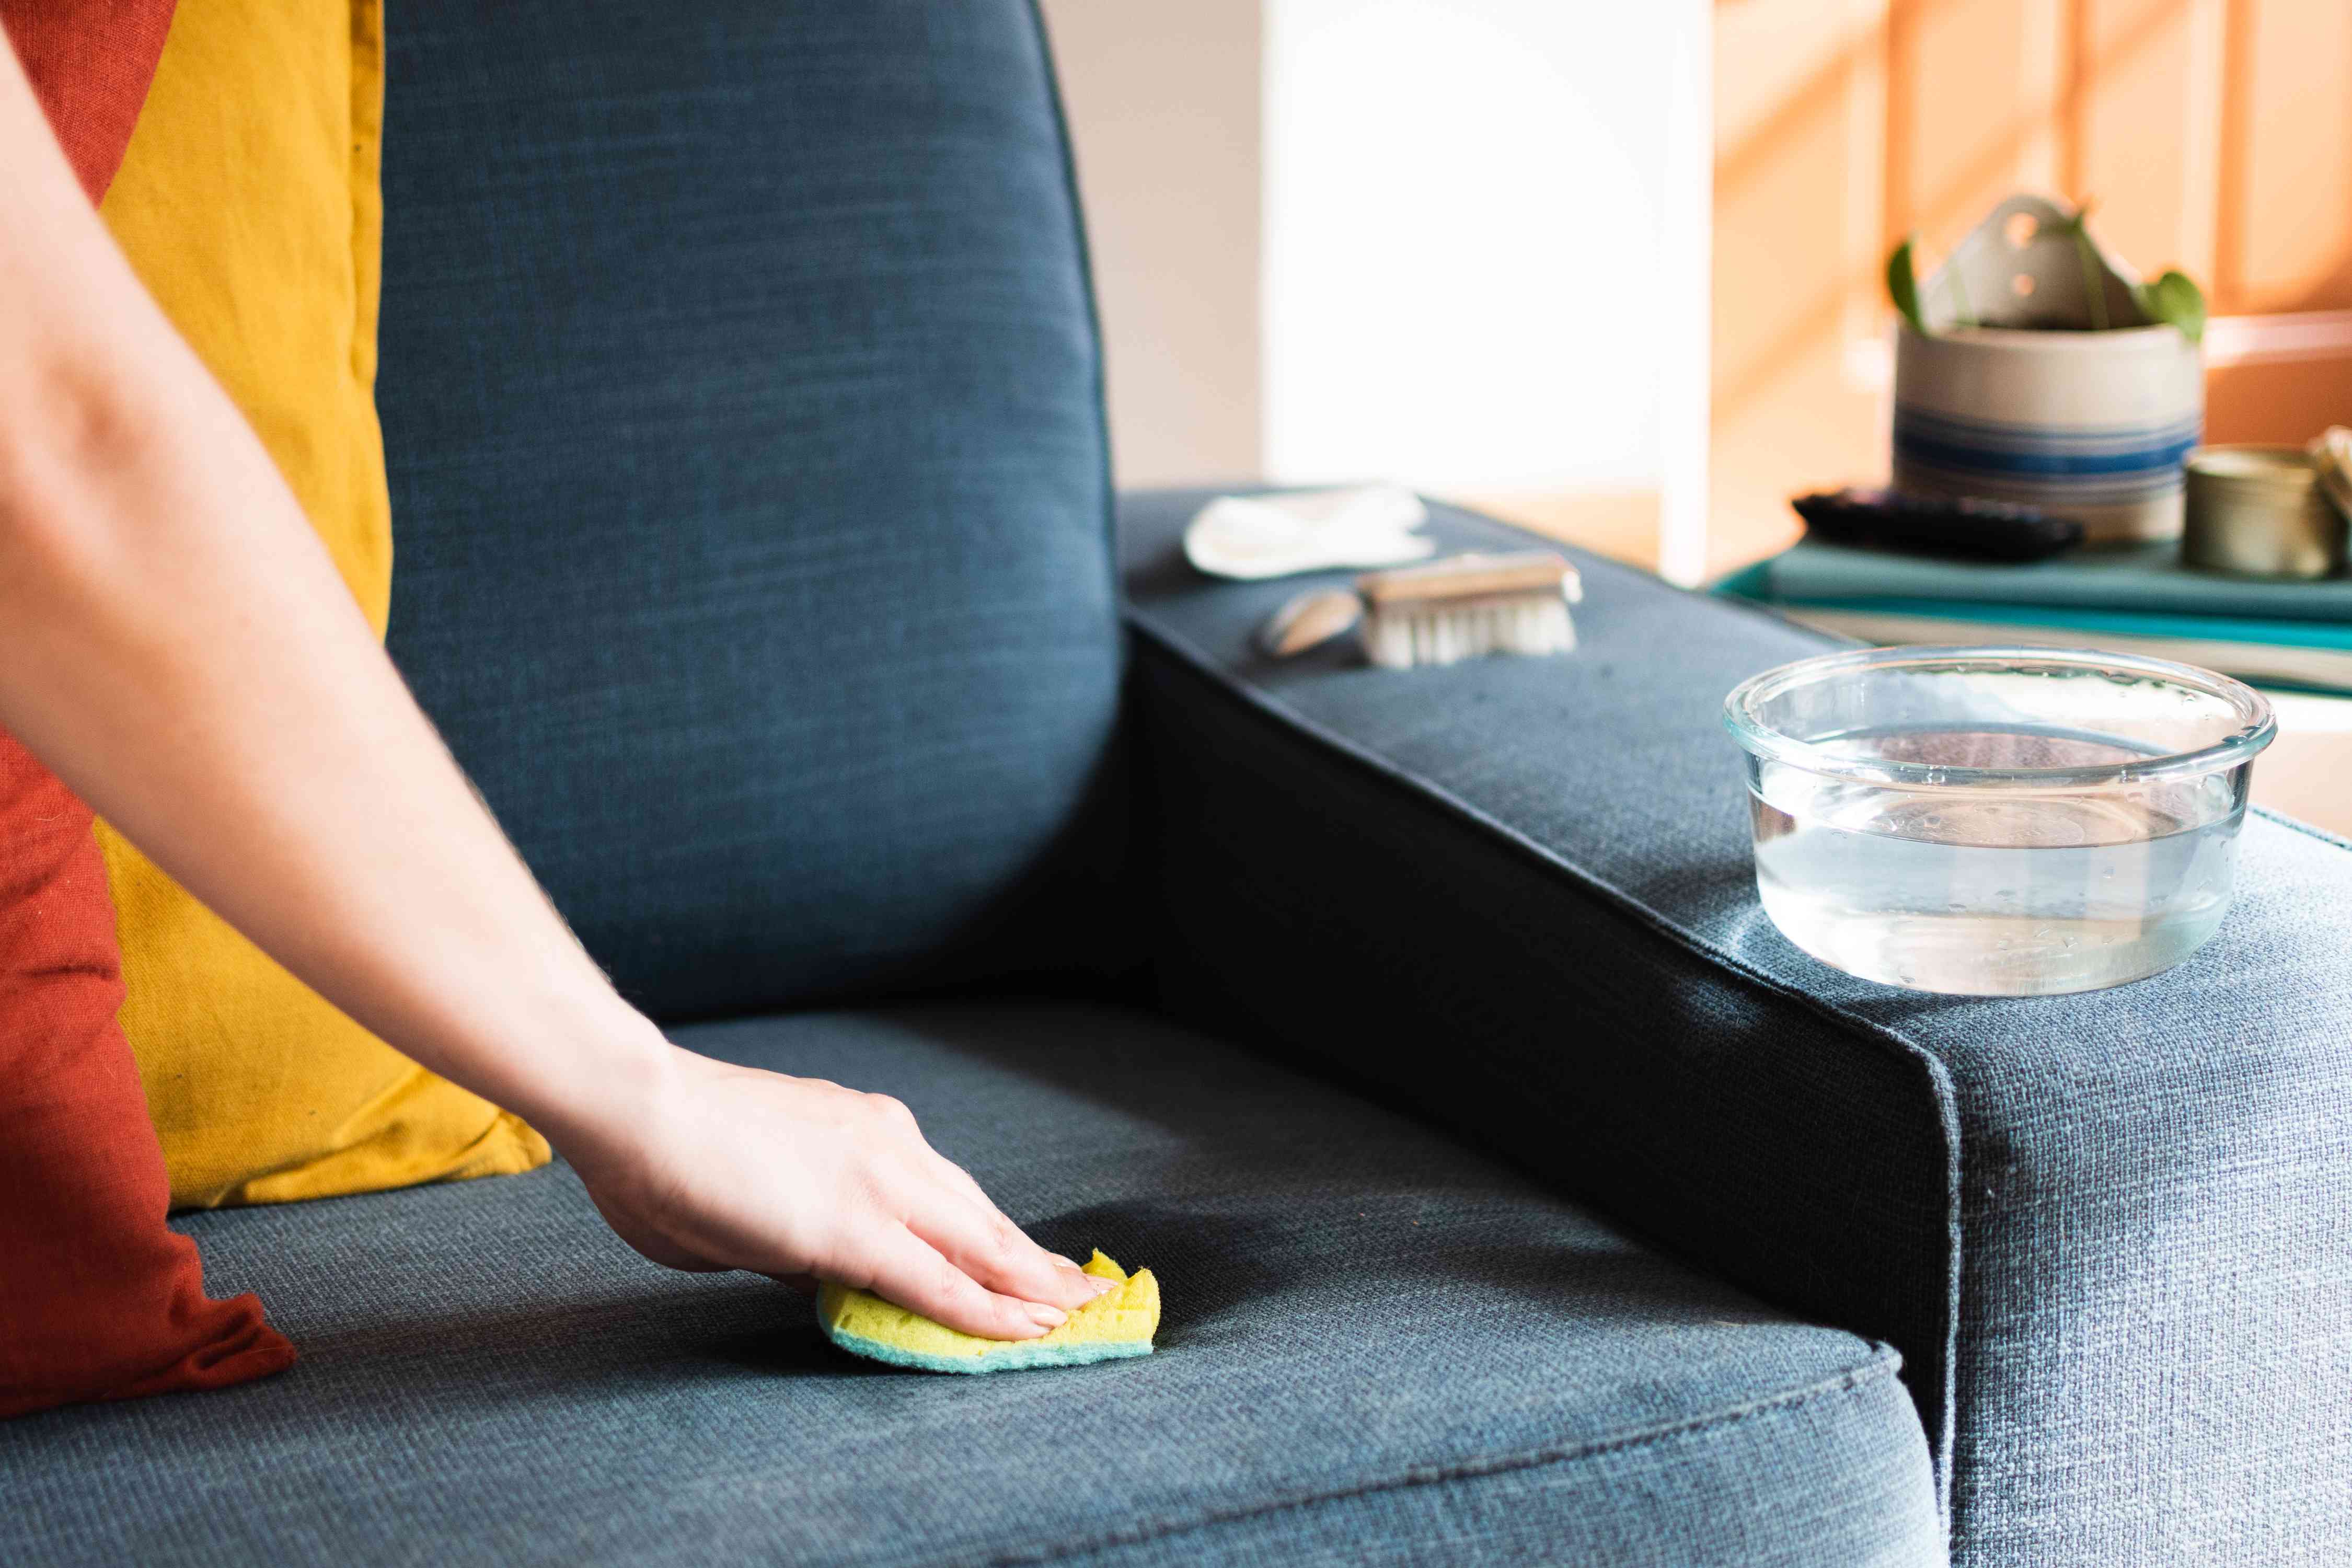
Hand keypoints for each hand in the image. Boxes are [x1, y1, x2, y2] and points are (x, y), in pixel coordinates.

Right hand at [561, 1039, 1109, 1339]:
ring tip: (1078, 1314)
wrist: (638, 1107)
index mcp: (866, 1129)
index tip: (1030, 1254)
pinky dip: (990, 1311)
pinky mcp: (856, 1228)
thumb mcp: (755, 1193)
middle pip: (981, 1216)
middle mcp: (889, 1146)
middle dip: (1033, 1258)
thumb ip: (797, 1232)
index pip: (949, 1192)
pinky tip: (1027, 1331)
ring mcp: (879, 1185)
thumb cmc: (669, 1148)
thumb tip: (818, 1271)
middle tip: (1080, 1287)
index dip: (994, 1230)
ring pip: (980, 1246)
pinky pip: (940, 1282)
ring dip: (1032, 1285)